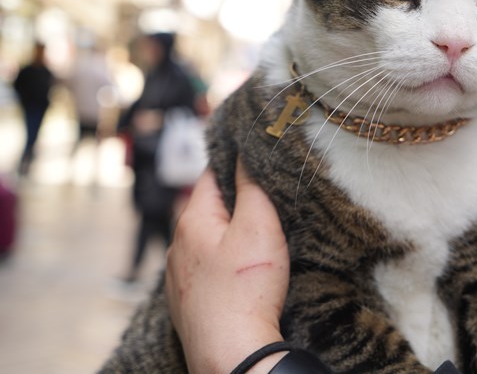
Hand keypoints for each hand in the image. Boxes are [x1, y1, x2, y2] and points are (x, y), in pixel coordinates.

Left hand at [165, 163, 289, 373]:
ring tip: (259, 241)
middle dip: (236, 203)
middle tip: (268, 203)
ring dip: (230, 236)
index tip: (257, 159)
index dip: (234, 163)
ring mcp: (178, 277)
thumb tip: (244, 154)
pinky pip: (206, 270)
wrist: (232, 353)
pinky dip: (224, 264)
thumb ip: (252, 185)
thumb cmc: (245, 291)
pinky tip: (243, 276)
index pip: (210, 174)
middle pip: (209, 208)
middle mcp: (177, 246)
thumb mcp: (259, 225)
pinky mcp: (187, 302)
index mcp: (191, 220)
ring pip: (208, 241)